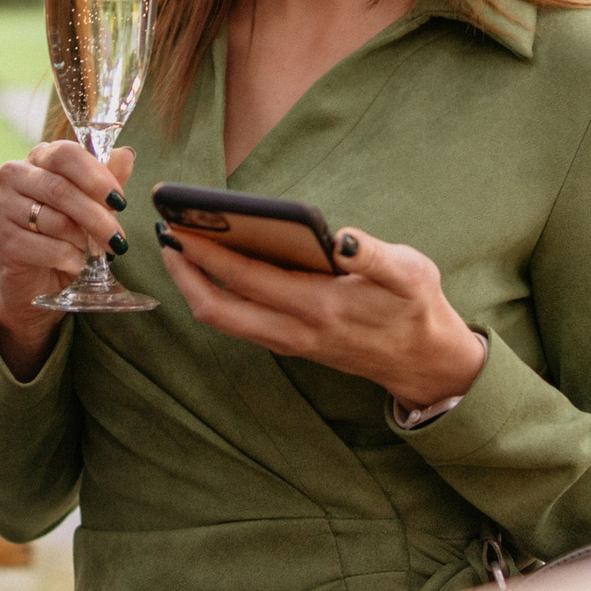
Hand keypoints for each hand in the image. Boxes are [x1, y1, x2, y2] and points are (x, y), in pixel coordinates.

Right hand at [0, 140, 137, 373]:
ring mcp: (2, 205)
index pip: (65, 154)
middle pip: (60, 189)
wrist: (36, 274)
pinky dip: (69, 258)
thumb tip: (127, 154)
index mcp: (38, 156)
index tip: (120, 200)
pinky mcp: (2, 239)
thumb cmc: (66, 230)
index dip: (96, 176)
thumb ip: (106, 179)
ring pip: (54, 220)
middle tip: (119, 239)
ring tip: (94, 251)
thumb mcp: (92, 203)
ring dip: (83, 241)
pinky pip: (46, 247)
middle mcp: (14, 174)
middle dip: (96, 216)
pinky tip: (76, 263)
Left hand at [155, 225, 486, 408]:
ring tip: (179, 250)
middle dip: (186, 273)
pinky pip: (240, 323)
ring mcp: (290, 341)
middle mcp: (296, 331)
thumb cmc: (417, 310)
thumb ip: (376, 256)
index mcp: (320, 307)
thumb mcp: (412, 274)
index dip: (208, 254)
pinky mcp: (292, 344)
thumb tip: (343, 238)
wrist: (426, 362)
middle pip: (220, 309)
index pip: (248, 279)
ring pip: (225, 321)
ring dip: (196, 287)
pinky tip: (212, 270)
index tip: (180, 227)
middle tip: (165, 237)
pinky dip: (217, 297)